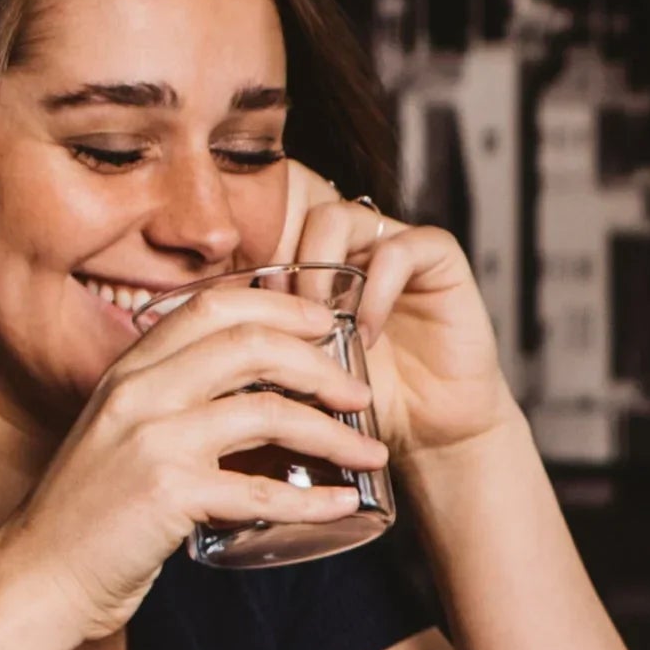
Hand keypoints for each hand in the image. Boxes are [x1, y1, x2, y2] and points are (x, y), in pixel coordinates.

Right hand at [0, 283, 388, 632]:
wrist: (40, 574)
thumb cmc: (91, 514)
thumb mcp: (123, 435)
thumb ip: (172, 405)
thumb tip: (250, 401)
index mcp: (130, 370)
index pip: (213, 307)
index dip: (280, 306)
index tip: (326, 324)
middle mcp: (140, 392)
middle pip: (251, 345)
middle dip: (320, 364)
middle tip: (360, 393)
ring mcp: (152, 440)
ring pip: (267, 412)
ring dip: (333, 433)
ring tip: (371, 453)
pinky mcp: (167, 494)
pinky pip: (261, 491)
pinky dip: (314, 501)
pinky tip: (345, 505)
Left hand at [275, 167, 518, 459]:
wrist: (435, 434)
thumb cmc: (369, 404)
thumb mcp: (303, 372)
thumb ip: (268, 342)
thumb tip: (209, 333)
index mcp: (321, 265)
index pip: (276, 231)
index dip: (258, 267)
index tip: (250, 319)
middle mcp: (356, 246)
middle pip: (299, 216)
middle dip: (286, 267)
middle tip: (285, 322)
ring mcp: (396, 246)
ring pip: (341, 218)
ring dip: (322, 270)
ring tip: (323, 324)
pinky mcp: (439, 259)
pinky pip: (399, 249)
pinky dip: (377, 290)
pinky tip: (368, 334)